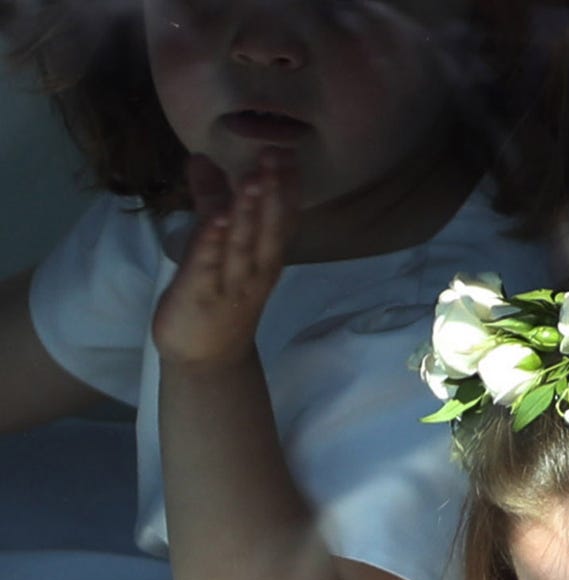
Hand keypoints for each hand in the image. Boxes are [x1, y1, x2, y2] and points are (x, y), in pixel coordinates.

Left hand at [152, 149, 299, 367]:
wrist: (207, 361)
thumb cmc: (215, 300)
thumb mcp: (217, 247)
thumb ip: (211, 203)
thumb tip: (203, 159)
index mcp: (263, 258)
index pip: (281, 219)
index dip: (287, 188)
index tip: (289, 151)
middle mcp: (254, 270)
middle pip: (268, 228)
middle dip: (273, 192)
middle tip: (276, 153)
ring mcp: (230, 284)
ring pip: (243, 245)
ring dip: (250, 214)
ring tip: (254, 181)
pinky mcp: (200, 294)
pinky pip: (210, 266)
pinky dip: (214, 243)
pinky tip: (218, 220)